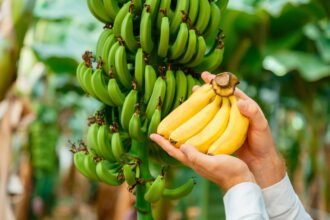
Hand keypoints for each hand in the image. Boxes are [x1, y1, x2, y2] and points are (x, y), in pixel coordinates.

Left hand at [150, 134, 254, 190]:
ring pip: (186, 146)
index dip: (162, 143)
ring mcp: (202, 158)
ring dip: (179, 138)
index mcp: (192, 161)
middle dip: (168, 139)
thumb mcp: (212, 164)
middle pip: (177, 148)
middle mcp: (194, 160)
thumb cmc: (228, 173)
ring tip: (176, 127)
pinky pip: (197, 145)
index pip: (173, 151)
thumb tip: (183, 146)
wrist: (241, 181)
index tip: (152, 134)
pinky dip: (193, 138)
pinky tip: (196, 132)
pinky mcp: (210, 155)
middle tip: (162, 128)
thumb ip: (196, 157)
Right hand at [200, 72, 285, 187]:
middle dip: (207, 90)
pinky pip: (211, 122)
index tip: (207, 75)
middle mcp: (234, 111)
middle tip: (195, 86)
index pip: (229, 89)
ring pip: (213, 108)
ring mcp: (227, 121)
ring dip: (203, 103)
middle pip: (219, 97)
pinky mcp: (222, 132)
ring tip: (191, 98)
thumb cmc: (263, 142)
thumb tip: (240, 101)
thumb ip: (253, 112)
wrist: (260, 161)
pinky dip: (203, 118)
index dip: (218, 81)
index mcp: (244, 105)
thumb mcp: (261, 125)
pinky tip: (194, 117)